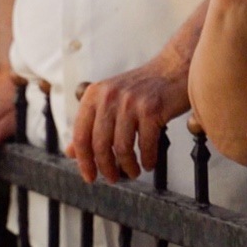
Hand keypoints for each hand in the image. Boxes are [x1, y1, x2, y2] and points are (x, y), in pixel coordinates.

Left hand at [67, 56, 189, 183]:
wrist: (174, 68)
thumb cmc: (143, 88)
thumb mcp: (110, 101)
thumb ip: (90, 124)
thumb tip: (71, 152)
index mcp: (95, 95)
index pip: (80, 135)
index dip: (83, 161)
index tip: (89, 176)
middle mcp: (109, 96)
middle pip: (99, 145)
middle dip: (106, 168)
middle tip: (113, 178)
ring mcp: (131, 102)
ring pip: (122, 148)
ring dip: (128, 167)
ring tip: (134, 171)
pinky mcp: (151, 109)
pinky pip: (146, 144)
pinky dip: (147, 159)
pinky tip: (149, 163)